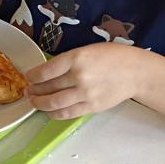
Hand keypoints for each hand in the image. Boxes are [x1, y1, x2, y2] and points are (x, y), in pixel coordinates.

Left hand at [26, 44, 141, 119]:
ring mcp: (85, 94)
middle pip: (48, 87)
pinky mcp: (91, 106)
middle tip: (28, 90)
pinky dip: (54, 113)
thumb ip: (69, 60)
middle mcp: (79, 76)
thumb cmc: (114, 57)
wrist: (136, 72)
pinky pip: (67, 113)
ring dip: (40, 103)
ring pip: (54, 103)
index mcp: (77, 58)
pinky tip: (49, 111)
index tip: (28, 77)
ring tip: (34, 101)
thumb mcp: (88, 50)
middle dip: (34, 90)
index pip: (46, 71)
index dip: (33, 76)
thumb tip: (48, 72)